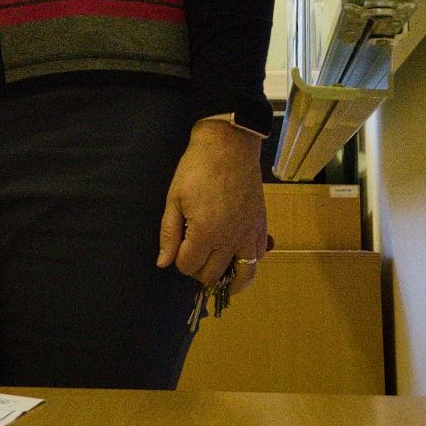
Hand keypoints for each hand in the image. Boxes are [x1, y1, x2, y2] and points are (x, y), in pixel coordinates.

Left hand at [157, 117, 269, 294]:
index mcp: (205, 233)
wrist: (229, 147)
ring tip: (220, 274)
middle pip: (212, 275)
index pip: (188, 266)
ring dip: (229, 279)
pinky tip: (237, 256)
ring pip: (243, 275)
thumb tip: (164, 263)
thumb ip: (169, 234)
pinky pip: (258, 257)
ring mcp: (248, 234)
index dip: (179, 260)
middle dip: (199, 269)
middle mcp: (229, 239)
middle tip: (194, 253)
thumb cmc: (197, 169)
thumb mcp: (174, 199)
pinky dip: (248, 262)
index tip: (179, 246)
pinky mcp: (261, 226)